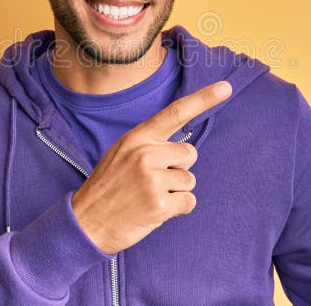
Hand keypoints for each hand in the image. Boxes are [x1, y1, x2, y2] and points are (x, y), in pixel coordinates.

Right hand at [71, 80, 232, 254]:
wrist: (85, 222)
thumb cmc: (108, 188)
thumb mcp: (121, 154)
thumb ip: (149, 145)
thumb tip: (182, 148)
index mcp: (137, 138)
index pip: (175, 113)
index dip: (202, 100)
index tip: (225, 88)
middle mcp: (146, 153)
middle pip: (189, 153)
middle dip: (178, 168)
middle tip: (152, 181)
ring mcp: (152, 179)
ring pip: (190, 180)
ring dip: (175, 191)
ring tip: (148, 197)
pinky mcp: (159, 204)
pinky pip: (188, 202)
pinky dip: (177, 209)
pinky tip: (155, 211)